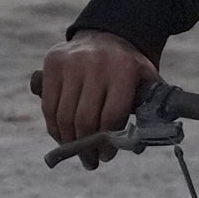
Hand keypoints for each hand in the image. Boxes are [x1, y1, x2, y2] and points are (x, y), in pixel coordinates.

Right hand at [35, 31, 155, 152]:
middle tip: (91, 161)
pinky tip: (63, 137)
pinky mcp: (53, 64)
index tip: (107, 156)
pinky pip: (48, 106)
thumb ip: (150, 108)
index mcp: (124, 69)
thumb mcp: (147, 81)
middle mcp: (96, 63)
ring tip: (77, 153)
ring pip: (64, 116)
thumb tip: (138, 144)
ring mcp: (71, 62)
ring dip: (69, 142)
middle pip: (85, 119)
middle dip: (87, 147)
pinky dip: (54, 127)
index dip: (108, 142)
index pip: (112, 116)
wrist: (106, 36)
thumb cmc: (128, 69)